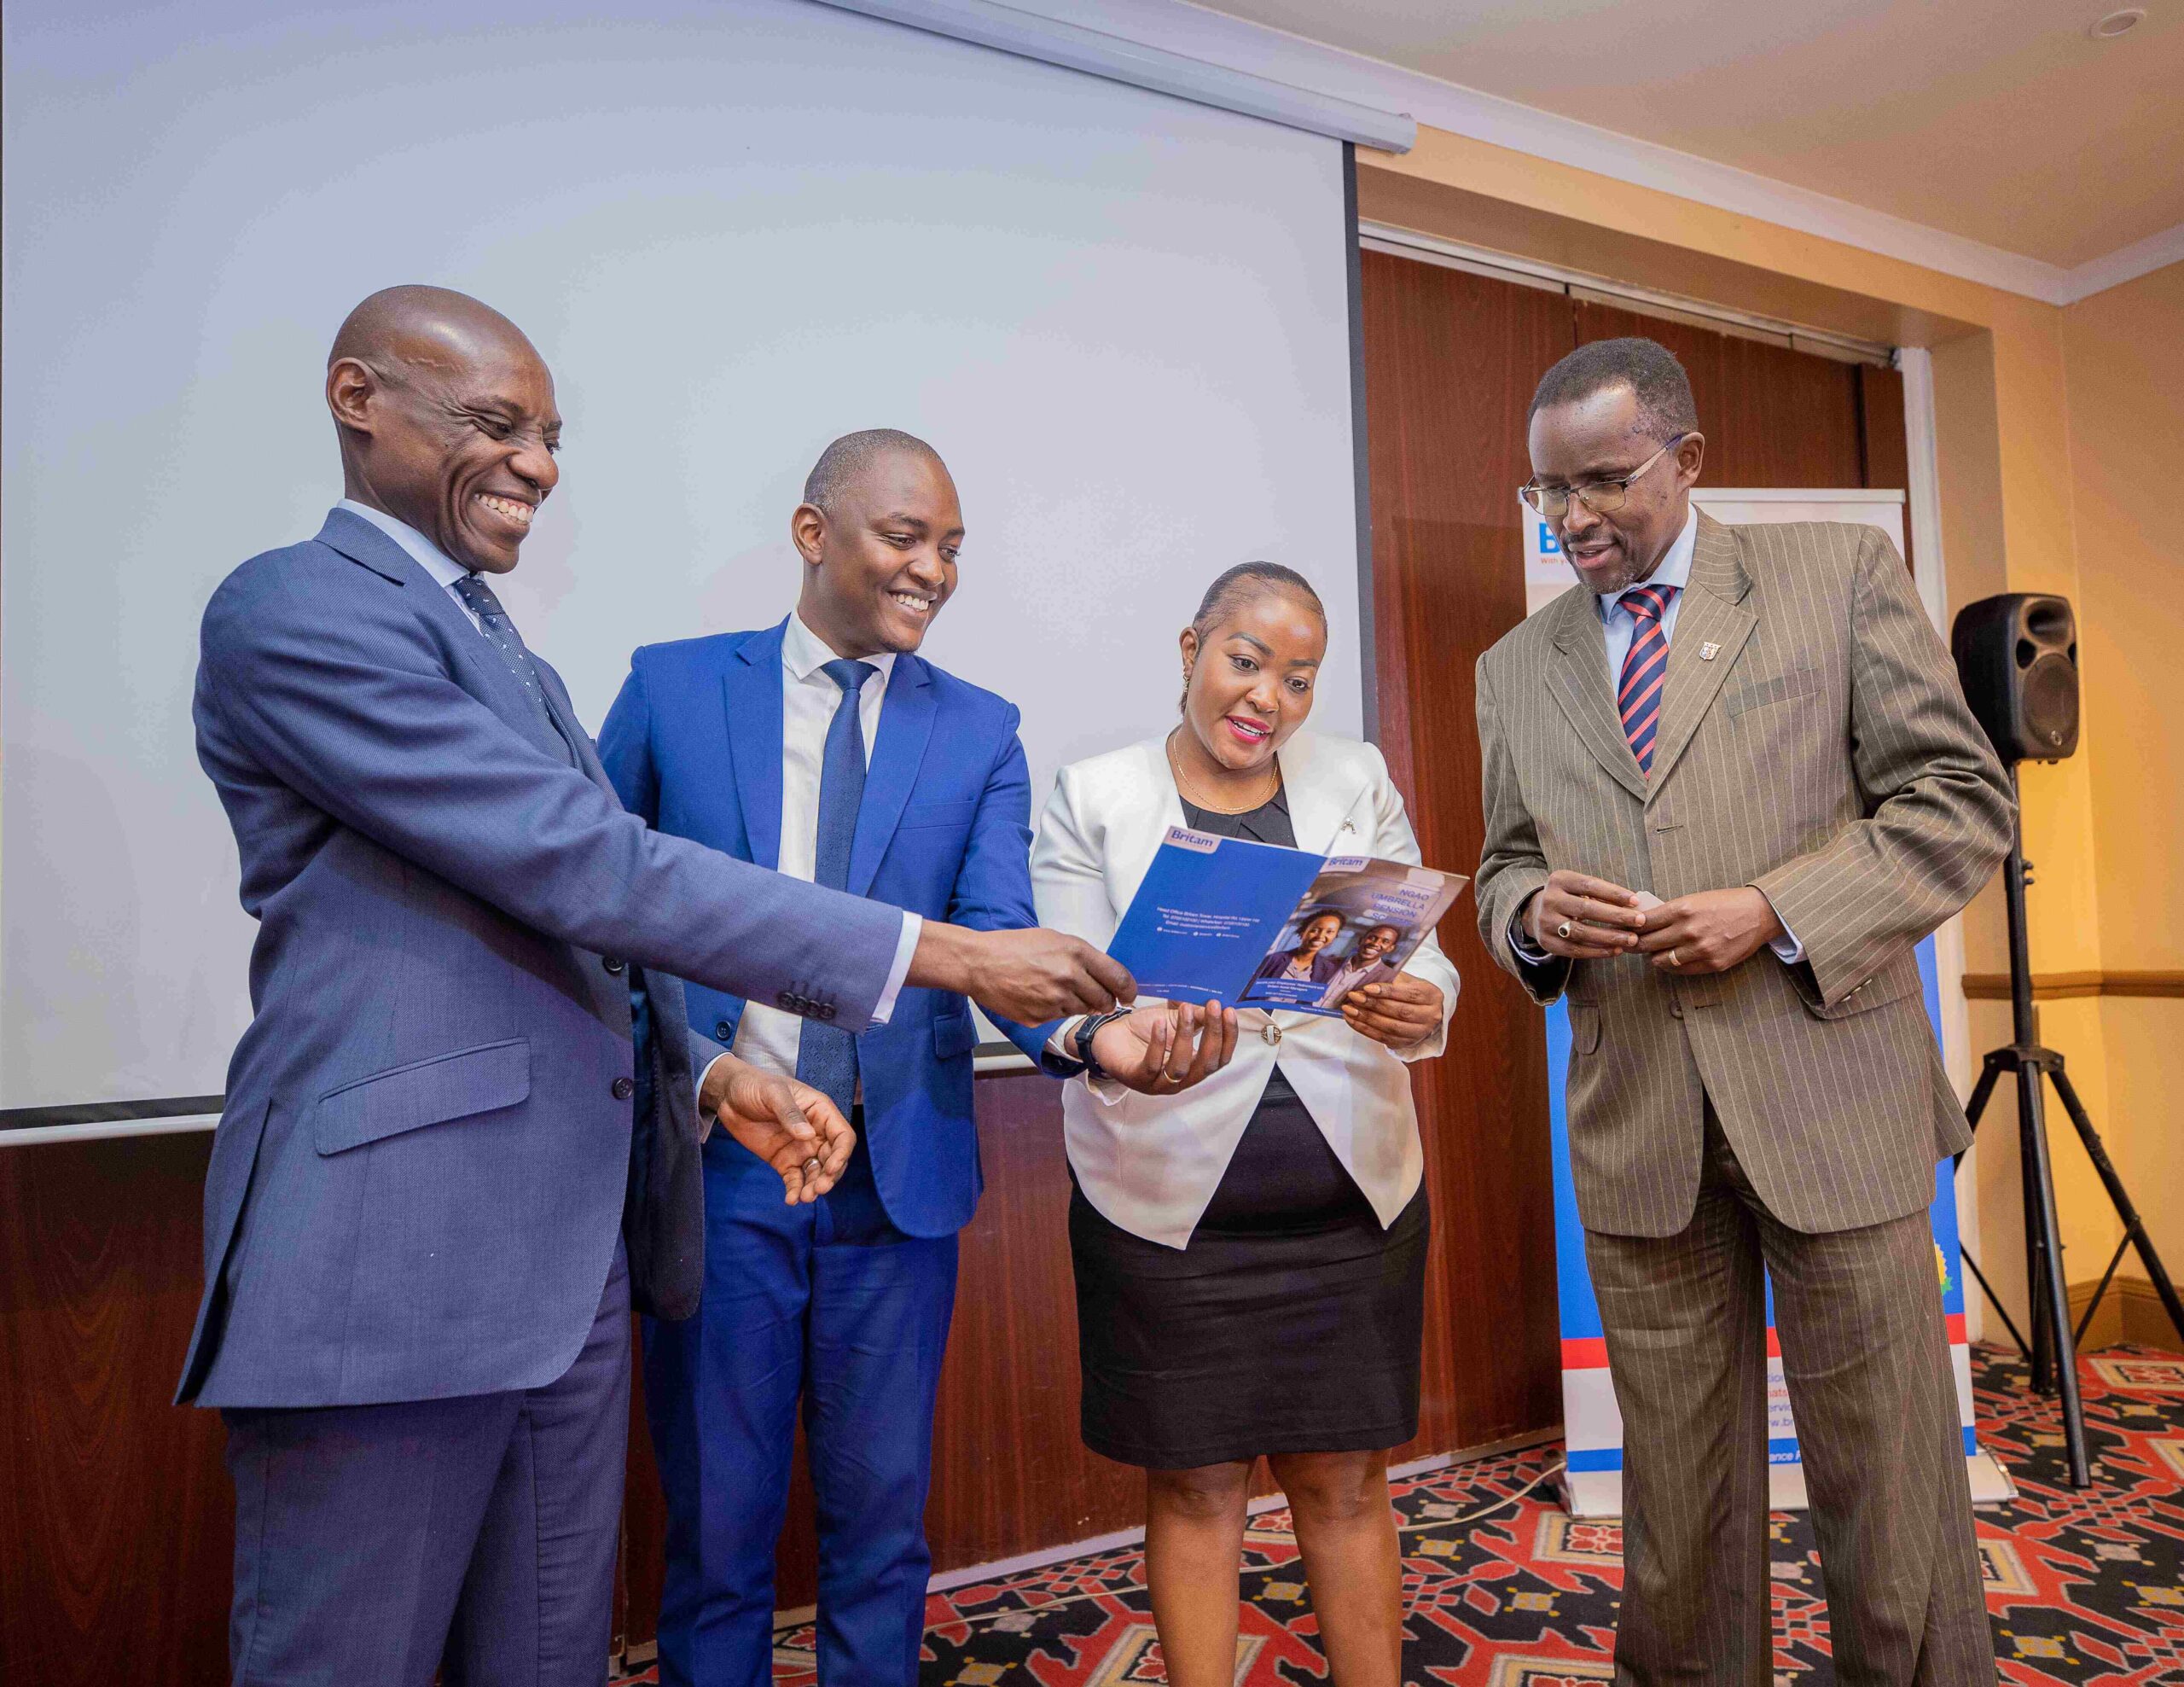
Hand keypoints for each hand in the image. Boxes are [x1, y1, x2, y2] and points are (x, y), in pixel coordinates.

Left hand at [699, 1054, 855, 1204]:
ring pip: (816, 1173)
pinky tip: (791, 1200)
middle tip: (818, 1189)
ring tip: (804, 1197)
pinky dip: (795, 1190)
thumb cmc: (755, 1085)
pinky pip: (795, 1179)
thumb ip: (790, 1113)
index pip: (842, 1136)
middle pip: (833, 1159)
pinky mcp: (784, 1161)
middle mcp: (815, 1132)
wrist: (728, 1096)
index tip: (831, 1169)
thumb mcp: (773, 1093)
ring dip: (814, 1186)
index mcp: (820, 1112)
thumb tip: (808, 1136)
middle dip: (829, 1176)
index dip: (842, 1154)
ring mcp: (800, 1148)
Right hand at [910, 922, 1135, 1024]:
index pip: (1118, 978)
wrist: (979, 963)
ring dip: (1077, 1005)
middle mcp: (1068, 977)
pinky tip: (1039, 997)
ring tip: (1056, 990)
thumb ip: (1082, 957)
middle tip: (1098, 998)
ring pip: (1081, 1011)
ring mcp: (1054, 1001)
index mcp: (1075, 953)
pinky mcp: (1040, 1018)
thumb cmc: (1014, 946)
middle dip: (1104, 1001)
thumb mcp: (1054, 939)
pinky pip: (1059, 1018)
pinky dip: (1054, 1011)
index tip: (1129, 995)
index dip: (1128, 990)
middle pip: (1104, 1001)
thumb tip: (1105, 975)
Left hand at [1090, 1000, 1238, 1094]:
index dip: (1228, 1037)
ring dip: (1186, 1037)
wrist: (1108, 1036)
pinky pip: (1152, 1065)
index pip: (1220, 1059)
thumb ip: (1196, 1016)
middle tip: (1214, 1008)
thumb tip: (1216, 1005)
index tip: (1229, 1011)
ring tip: (1185, 1010)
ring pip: (1180, 1067)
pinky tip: (1160, 1024)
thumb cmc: (1143, 1031)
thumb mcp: (1173, 1019)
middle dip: (1213, 1036)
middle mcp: (1179, 1080)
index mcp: (1193, 1067)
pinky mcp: (1136, 1078)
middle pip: (1206, 1065)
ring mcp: (1157, 1083)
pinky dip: (1158, 1044)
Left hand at [1341, 973, 1444, 1048]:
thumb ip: (1390, 978)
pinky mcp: (1405, 1043)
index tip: (1367, 988)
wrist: (1421, 1011)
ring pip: (1390, 1027)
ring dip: (1366, 1018)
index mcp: (1432, 996)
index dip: (1388, 991)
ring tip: (1348, 1009)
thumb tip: (1364, 979)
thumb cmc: (1410, 991)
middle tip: (1353, 997)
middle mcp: (1430, 1016)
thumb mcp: (1406, 980)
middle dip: (1374, 1004)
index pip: (1409, 994)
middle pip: (1400, 1012)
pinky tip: (1352, 1019)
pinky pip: (1382, 1038)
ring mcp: (1418, 1033)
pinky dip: (1364, 1029)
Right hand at [1525, 871, 1645, 959]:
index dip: (1614, 893)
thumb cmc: (1570, 898)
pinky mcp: (1547, 942)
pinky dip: (1597, 951)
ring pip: (1581, 932)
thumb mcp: (1579, 888)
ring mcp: (1545, 922)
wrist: (1536, 912)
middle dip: (1616, 916)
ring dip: (1609, 936)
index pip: (1589, 885)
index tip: (1636, 901)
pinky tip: (1615, 950)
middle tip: (1640, 921)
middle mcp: (1549, 899)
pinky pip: (1575, 950)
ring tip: (1631, 939)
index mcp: (1559, 880)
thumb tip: (1634, 906)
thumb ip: (1602, 894)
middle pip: (1586, 908)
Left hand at [1635, 887, 1783, 974]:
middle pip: (1647, 944)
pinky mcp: (1712, 964)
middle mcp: (1689, 931)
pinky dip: (1672, 966)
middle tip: (1630, 945)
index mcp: (1682, 909)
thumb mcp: (1694, 899)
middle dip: (1635, 945)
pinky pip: (1680, 970)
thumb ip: (1670, 912)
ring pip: (1661, 961)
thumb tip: (1643, 922)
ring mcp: (1701, 950)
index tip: (1624, 930)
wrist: (1759, 913)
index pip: (1643, 923)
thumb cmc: (1725, 903)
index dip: (1630, 928)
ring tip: (1654, 952)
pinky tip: (1671, 959)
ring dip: (1654, 957)